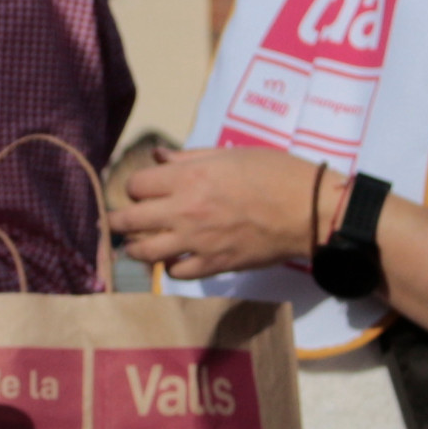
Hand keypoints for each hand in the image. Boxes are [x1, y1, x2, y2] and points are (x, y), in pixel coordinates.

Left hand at [108, 143, 338, 279]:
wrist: (307, 209)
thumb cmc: (274, 173)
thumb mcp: (230, 155)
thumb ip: (189, 158)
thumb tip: (158, 156)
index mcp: (188, 178)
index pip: (135, 186)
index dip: (134, 188)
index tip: (142, 191)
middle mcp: (185, 211)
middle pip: (129, 221)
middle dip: (120, 221)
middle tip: (121, 222)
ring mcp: (197, 242)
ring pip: (145, 252)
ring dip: (137, 249)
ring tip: (139, 245)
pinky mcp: (214, 265)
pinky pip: (176, 273)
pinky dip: (171, 267)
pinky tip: (175, 260)